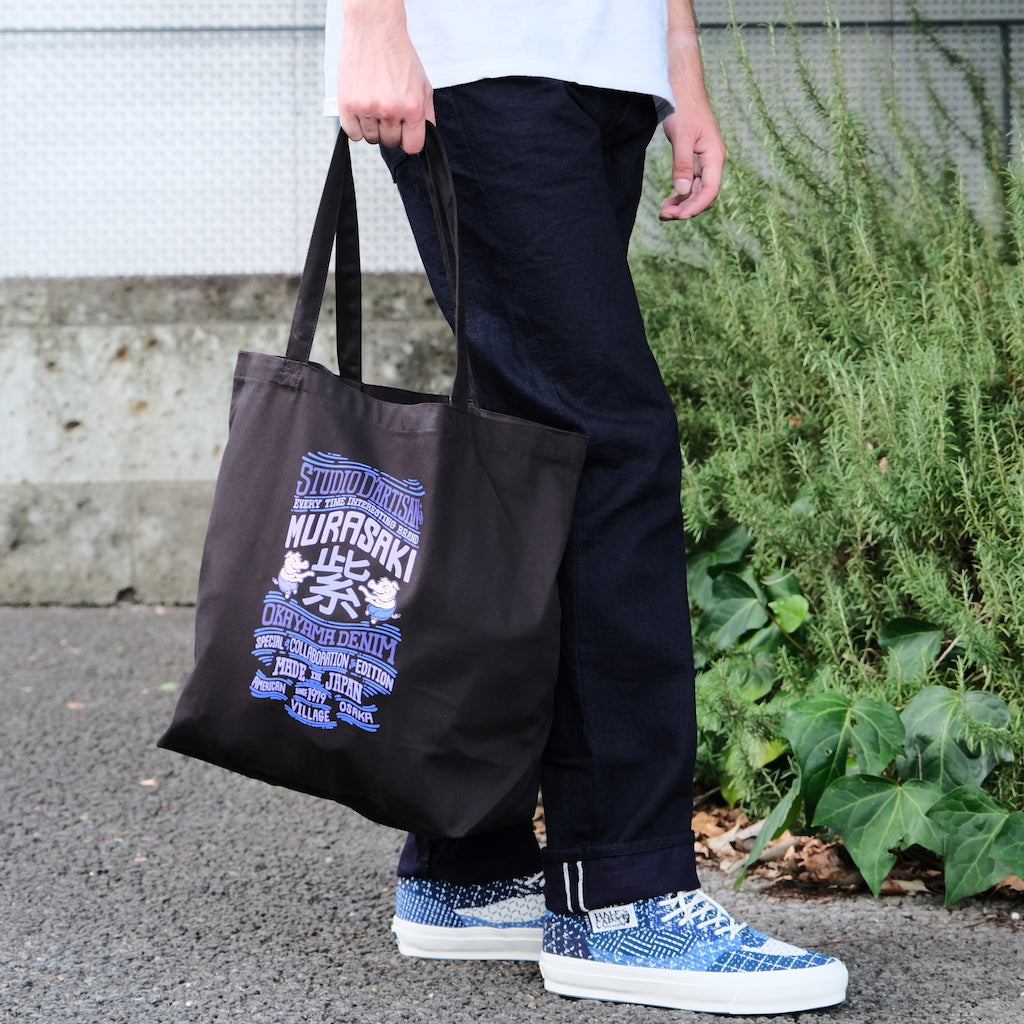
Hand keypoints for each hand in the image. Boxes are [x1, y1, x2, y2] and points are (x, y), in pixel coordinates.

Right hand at [336, 1, 434, 153]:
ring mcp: (368, 108)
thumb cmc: (399, 55)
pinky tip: (361, 109)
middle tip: (387, 109)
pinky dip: (356, 126)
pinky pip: (352, 134)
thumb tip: (425, 139)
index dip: (408, 139)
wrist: (375, 29)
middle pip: (390, 142)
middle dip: (390, 130)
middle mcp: (391, 110)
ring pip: (371, 139)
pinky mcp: (347, 104)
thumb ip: (426, 115)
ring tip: (373, 104)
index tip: (404, 131)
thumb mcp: (423, 85)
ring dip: (372, 127)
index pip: (413, 147)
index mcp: (413, 107)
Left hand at [659, 98, 725, 220]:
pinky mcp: (694, 160)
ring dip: (682, 204)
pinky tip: (668, 203)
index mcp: (715, 156)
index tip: (679, 216)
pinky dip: (680, 195)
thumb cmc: (683, 106)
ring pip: (696, 192)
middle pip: (704, 195)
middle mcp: (712, 162)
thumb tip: (683, 190)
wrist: (682, 87)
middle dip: (686, 208)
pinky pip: (690, 184)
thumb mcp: (681, 135)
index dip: (696, 206)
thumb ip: (682, 164)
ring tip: (663, 213)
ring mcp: (704, 162)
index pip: (710, 190)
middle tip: (665, 215)